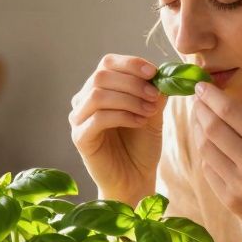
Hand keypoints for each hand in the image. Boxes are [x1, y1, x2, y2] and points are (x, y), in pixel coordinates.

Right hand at [70, 54, 167, 200]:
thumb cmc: (141, 145)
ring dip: (129, 99)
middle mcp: (84, 100)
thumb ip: (155, 92)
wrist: (135, 178)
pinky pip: (98, 118)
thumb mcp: (153, 113)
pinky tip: (139, 122)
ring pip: (98, 94)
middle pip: (101, 76)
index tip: (154, 73)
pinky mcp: (80, 138)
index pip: (108, 63)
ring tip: (148, 111)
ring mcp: (79, 119)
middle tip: (154, 96)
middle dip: (132, 83)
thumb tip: (162, 73)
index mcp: (99, 89)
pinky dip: (122, 116)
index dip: (131, 64)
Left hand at [192, 82, 241, 241]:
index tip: (200, 86)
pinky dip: (206, 154)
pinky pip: (209, 170)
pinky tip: (209, 146)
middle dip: (200, 110)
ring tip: (200, 121)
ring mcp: (240, 184)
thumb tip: (223, 102)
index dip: (211, 96)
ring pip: (206, 149)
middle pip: (212, 128)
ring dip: (198, 131)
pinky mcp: (230, 201)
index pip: (231, 112)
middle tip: (196, 101)